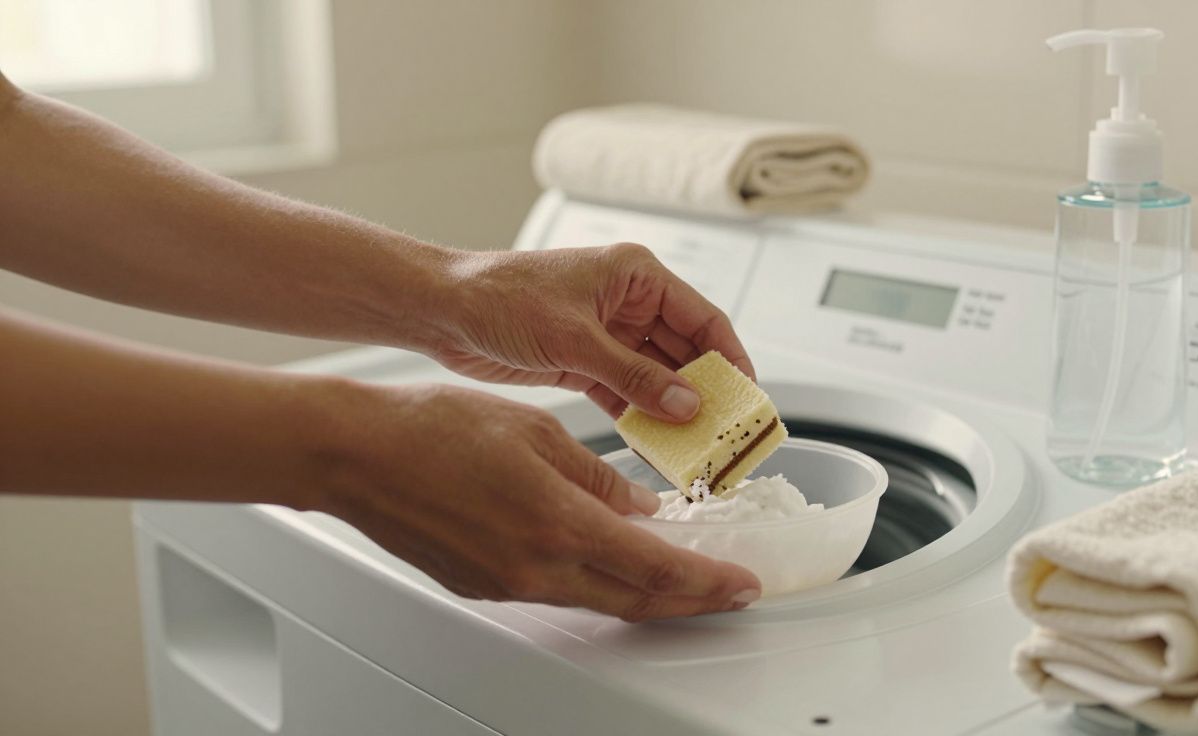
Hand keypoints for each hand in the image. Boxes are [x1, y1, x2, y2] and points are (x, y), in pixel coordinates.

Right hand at [319, 382, 761, 620]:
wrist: (356, 454)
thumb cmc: (432, 429)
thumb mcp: (537, 433)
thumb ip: (597, 476)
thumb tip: (638, 504)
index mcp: (558, 523)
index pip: (656, 567)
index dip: (708, 580)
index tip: (741, 581)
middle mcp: (536, 566)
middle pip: (635, 599)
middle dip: (691, 599)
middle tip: (727, 590)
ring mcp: (508, 583)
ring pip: (598, 599)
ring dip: (645, 592)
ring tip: (680, 575)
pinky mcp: (485, 585)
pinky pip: (558, 591)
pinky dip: (597, 582)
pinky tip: (609, 561)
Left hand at [422, 244, 754, 421]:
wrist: (442, 311)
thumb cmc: (500, 297)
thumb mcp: (574, 339)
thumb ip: (634, 375)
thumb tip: (686, 403)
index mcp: (635, 275)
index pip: (703, 319)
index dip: (731, 358)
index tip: (749, 396)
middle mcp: (628, 303)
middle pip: (685, 352)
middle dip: (705, 392)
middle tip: (726, 431)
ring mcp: (607, 335)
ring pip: (657, 378)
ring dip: (674, 410)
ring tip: (696, 446)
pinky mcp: (584, 363)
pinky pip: (626, 394)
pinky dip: (640, 418)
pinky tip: (655, 445)